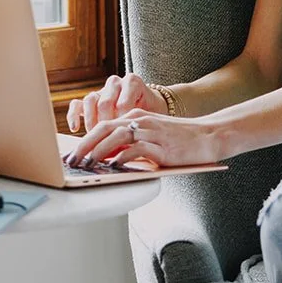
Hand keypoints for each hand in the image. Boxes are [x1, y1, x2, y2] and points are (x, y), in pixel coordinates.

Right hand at [66, 74, 167, 133]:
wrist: (149, 105)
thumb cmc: (151, 112)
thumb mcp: (151, 115)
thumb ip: (140, 124)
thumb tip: (128, 148)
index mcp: (132, 82)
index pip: (123, 104)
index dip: (122, 124)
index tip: (124, 138)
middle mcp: (115, 83)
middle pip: (105, 103)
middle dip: (107, 125)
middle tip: (110, 141)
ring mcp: (101, 90)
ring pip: (90, 100)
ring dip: (92, 122)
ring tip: (97, 136)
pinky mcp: (90, 100)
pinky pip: (77, 104)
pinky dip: (73, 116)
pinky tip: (75, 129)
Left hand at [67, 109, 227, 169]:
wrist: (209, 136)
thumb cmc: (181, 140)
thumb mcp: (152, 136)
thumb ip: (131, 143)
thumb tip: (109, 158)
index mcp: (136, 116)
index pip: (103, 125)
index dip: (84, 139)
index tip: (73, 154)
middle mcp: (141, 120)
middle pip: (104, 129)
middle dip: (84, 145)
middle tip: (72, 161)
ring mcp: (151, 132)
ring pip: (117, 137)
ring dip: (99, 151)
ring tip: (87, 164)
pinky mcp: (161, 145)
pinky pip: (137, 149)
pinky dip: (123, 157)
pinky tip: (114, 166)